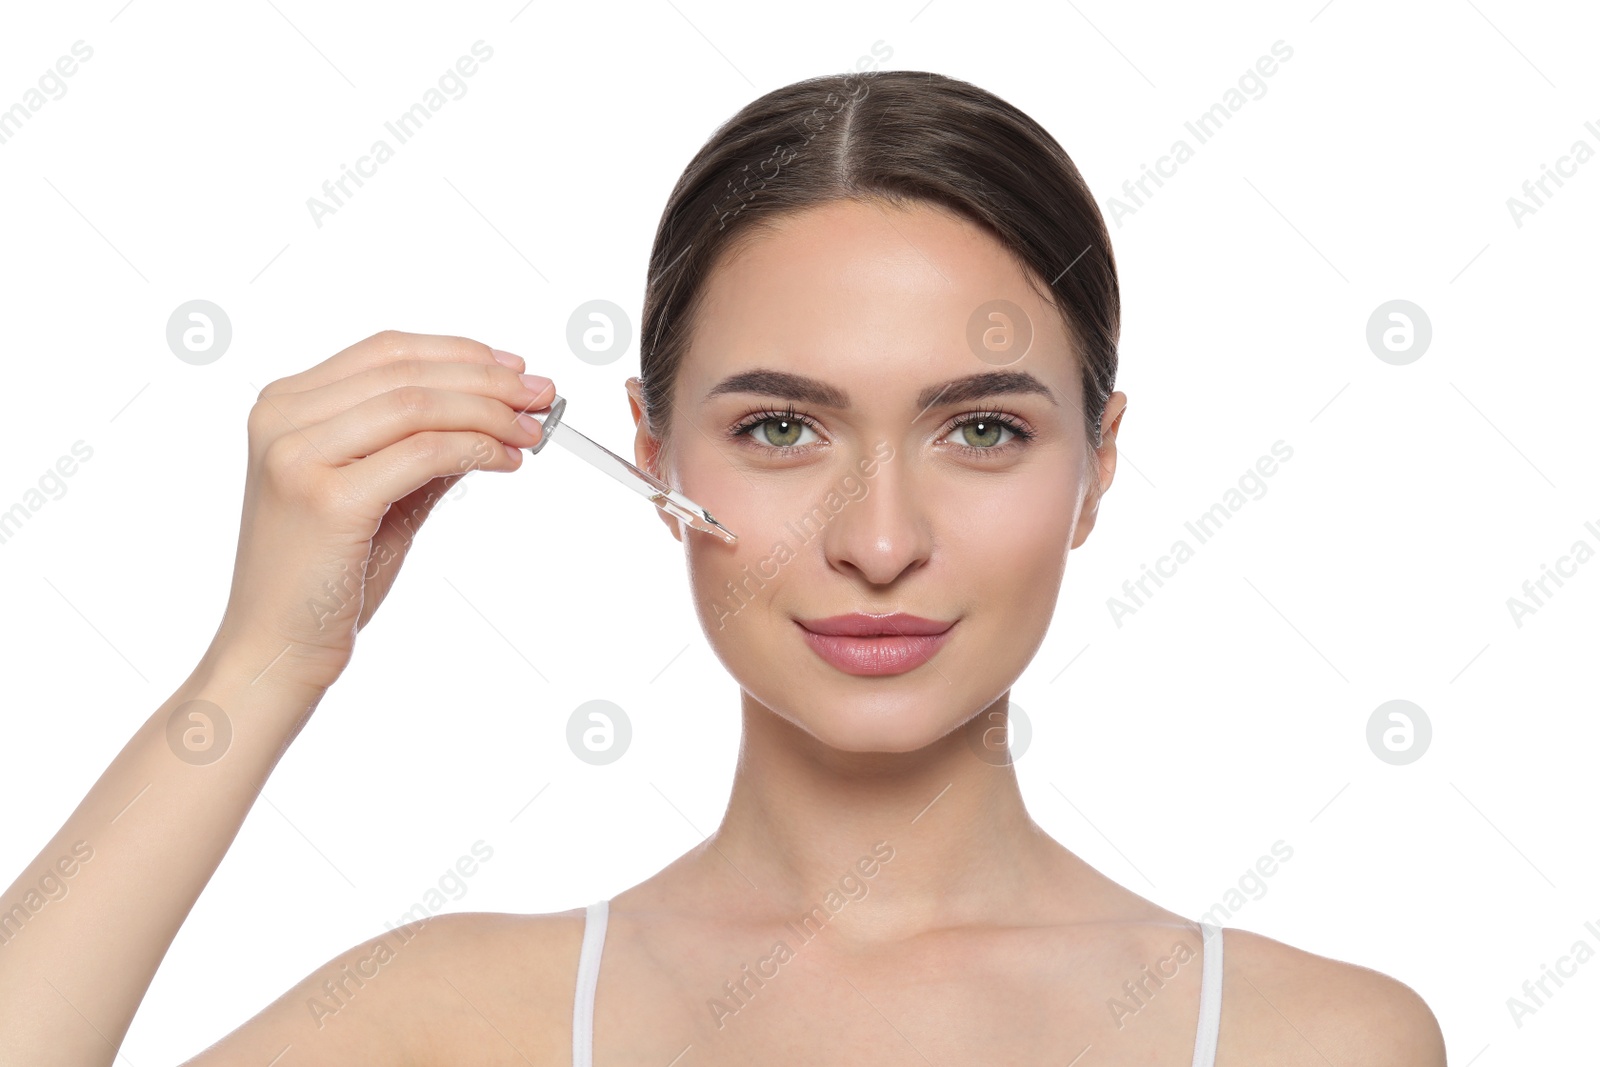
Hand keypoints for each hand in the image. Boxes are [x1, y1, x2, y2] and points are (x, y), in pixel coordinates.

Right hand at [209, 330, 554, 692]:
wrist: (276, 648)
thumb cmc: (325, 577)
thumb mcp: (379, 494)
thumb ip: (422, 448)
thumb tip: (494, 413)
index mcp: (285, 405)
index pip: (387, 351)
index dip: (460, 352)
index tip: (513, 366)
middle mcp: (282, 419)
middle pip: (407, 373)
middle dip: (487, 380)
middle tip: (540, 394)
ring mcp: (298, 456)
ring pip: (417, 405)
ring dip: (489, 412)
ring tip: (531, 430)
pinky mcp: (327, 498)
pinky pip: (422, 453)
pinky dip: (475, 449)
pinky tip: (506, 461)